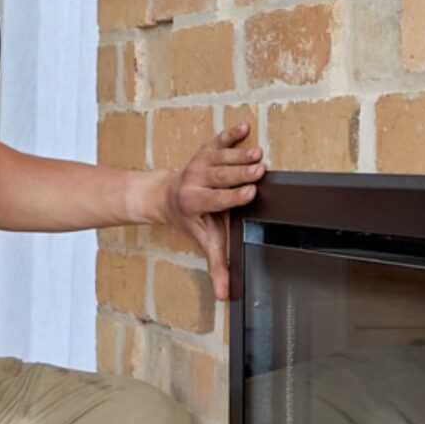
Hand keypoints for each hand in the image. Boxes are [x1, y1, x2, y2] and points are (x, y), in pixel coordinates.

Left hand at [164, 121, 263, 298]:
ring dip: (240, 154)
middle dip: (240, 172)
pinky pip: (217, 140)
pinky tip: (244, 127)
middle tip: (260, 168)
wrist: (164, 196)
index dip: (234, 195)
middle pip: (221, 175)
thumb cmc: (190, 220)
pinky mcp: (205, 150)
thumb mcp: (202, 241)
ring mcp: (199, 163)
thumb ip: (215, 265)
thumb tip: (224, 295)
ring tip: (258, 153)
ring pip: (222, 158)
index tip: (251, 191)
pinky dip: (230, 134)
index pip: (217, 199)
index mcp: (195, 202)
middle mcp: (195, 180)